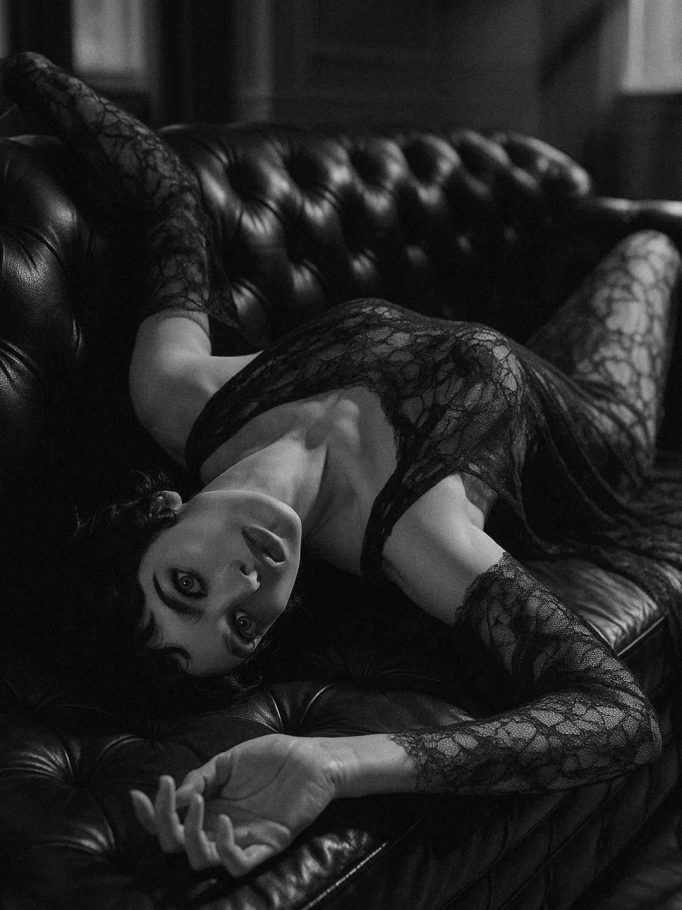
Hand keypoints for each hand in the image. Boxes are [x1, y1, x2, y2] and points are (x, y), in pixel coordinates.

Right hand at [130, 734, 338, 875]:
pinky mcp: (267, 845)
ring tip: (198, 802)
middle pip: (177, 844)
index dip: (150, 815)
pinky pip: (238, 863)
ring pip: (201, 860)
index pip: (171, 820)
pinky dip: (224, 848)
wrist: (312, 758)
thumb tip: (175, 794)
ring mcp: (243, 838)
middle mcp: (221, 826)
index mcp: (210, 805)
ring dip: (190, 834)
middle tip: (169, 793)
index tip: (136, 794)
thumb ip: (202, 776)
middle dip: (164, 823)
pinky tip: (223, 821)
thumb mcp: (229, 760)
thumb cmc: (273, 757)